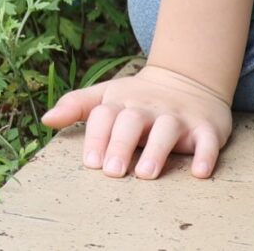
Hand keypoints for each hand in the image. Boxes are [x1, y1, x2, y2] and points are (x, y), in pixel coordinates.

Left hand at [43, 64, 234, 179]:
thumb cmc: (138, 98)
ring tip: (146, 174)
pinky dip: (205, 155)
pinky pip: (208, 140)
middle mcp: (148, 108)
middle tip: (113, 172)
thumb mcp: (106, 96)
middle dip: (120, 145)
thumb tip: (45, 119)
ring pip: (167, 129)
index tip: (91, 162)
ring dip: (157, 151)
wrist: (188, 80)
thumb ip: (76, 106)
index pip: (104, 115)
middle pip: (132, 122)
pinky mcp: (206, 127)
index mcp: (121, 102)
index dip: (96, 137)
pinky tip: (199, 172)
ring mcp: (177, 116)